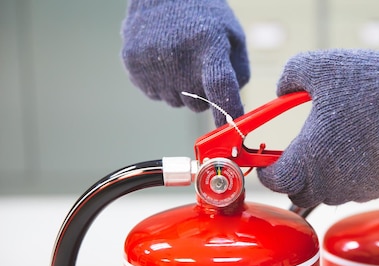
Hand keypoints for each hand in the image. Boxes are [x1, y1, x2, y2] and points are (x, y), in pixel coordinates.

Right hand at [121, 0, 249, 125]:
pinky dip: (162, 83)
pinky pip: (155, 94)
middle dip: (204, 95)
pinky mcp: (132, 64)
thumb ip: (238, 75)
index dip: (226, 111)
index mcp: (209, 44)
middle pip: (198, 104)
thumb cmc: (205, 17)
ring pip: (176, 102)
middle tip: (200, 67)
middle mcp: (178, 54)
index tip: (230, 128)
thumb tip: (233, 112)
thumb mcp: (233, 38)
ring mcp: (152, 60)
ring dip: (182, 89)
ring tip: (180, 57)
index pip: (220, 86)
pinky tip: (164, 59)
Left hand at [257, 48, 378, 207]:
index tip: (268, 160)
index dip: (267, 170)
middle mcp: (330, 181)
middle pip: (299, 194)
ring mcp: (358, 189)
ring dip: (325, 177)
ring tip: (336, 145)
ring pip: (330, 193)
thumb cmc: (368, 84)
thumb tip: (282, 89)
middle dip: (295, 178)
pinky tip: (362, 149)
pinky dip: (353, 175)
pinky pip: (358, 188)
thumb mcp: (316, 67)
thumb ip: (288, 78)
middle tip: (301, 153)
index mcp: (308, 157)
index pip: (274, 181)